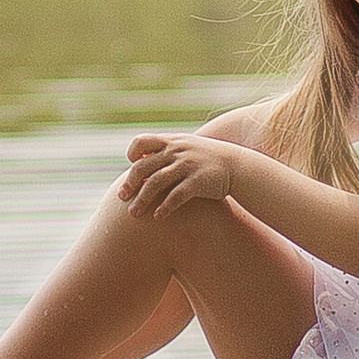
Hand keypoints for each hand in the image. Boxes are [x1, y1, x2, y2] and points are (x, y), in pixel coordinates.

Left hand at [118, 133, 237, 218]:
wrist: (236, 165)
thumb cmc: (205, 159)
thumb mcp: (185, 147)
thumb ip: (164, 152)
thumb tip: (138, 162)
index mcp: (171, 142)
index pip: (141, 141)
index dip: (132, 154)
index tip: (131, 168)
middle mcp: (177, 151)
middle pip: (143, 167)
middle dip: (130, 184)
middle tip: (122, 198)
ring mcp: (187, 165)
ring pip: (156, 183)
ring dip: (142, 200)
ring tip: (133, 214)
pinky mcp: (198, 181)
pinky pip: (176, 196)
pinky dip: (165, 207)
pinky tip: (158, 217)